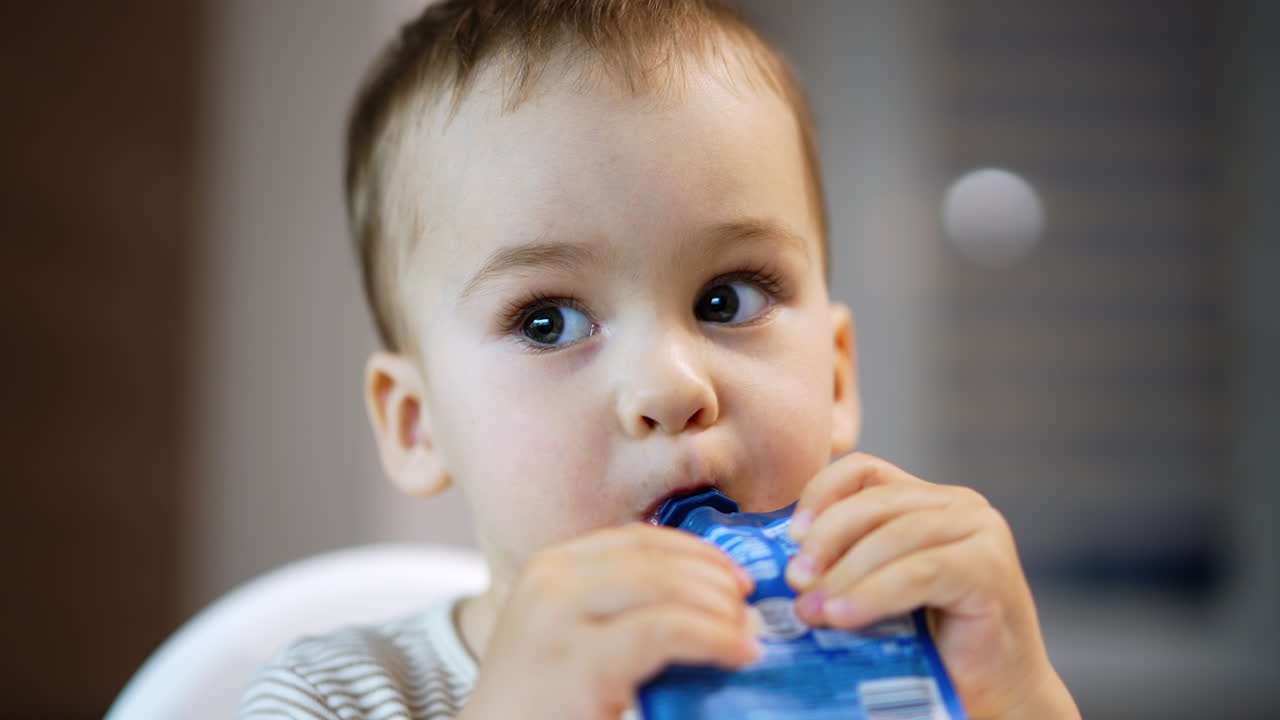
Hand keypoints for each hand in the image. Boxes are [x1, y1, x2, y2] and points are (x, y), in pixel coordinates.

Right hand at [461, 524, 759, 719]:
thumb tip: (708, 598)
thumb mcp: (573, 641)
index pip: (637, 541)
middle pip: (655, 559)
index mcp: (549, 570)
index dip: (696, 551)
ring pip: (665, 587)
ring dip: (720, 609)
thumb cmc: (541, 711)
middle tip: (749, 610)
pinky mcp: (580, 661)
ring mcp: (559, 618)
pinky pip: (668, 630)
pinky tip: (739, 652)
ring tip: (747, 635)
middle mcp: (550, 582)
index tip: (735, 576)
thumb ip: (619, 611)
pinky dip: (715, 637)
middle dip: (715, 579)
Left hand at [784, 452, 1079, 719]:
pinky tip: (842, 616)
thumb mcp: (877, 587)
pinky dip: (873, 593)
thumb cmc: (930, 644)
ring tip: (811, 611)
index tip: (791, 536)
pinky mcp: (990, 569)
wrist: (995, 694)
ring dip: (844, 574)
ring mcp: (981, 532)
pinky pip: (918, 572)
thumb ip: (845, 562)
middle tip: (795, 581)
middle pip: (874, 502)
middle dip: (825, 540)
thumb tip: (785, 562)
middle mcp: (960, 505)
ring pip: (894, 537)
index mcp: (927, 500)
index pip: (863, 471)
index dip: (821, 493)